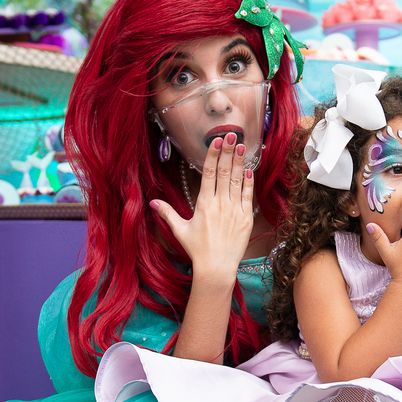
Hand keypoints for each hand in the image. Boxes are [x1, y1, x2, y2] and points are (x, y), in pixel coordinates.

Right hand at [150, 133, 253, 282]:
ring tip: (242, 145)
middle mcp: (220, 204)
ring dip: (239, 162)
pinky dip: (248, 182)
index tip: (217, 140)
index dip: (213, 155)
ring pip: (237, 181)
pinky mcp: (246, 218)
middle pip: (224, 172)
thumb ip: (167, 213)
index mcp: (203, 204)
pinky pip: (248, 196)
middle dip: (228, 151)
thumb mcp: (180, 230)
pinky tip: (248, 169)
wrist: (216, 268)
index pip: (209, 173)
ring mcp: (234, 210)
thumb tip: (152, 203)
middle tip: (233, 134)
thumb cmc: (197, 250)